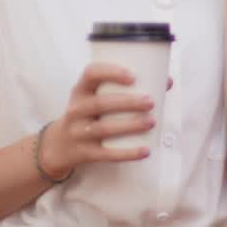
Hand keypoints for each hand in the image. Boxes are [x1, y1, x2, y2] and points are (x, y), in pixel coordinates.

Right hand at [38, 63, 156, 177]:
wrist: (60, 144)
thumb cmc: (88, 114)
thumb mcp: (95, 97)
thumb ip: (126, 88)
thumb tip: (166, 81)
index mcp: (81, 90)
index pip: (90, 74)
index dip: (111, 72)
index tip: (132, 76)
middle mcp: (76, 110)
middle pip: (100, 103)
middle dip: (127, 102)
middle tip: (150, 102)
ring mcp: (78, 132)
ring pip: (103, 129)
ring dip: (129, 125)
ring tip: (151, 122)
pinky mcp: (84, 153)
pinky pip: (106, 154)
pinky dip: (127, 153)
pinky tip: (145, 150)